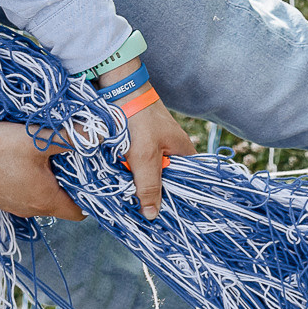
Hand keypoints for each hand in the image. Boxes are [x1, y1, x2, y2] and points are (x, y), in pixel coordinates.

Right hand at [0, 120, 85, 219]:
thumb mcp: (36, 140)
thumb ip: (69, 138)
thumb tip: (97, 134)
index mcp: (45, 201)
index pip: (79, 212)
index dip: (88, 196)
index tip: (91, 175)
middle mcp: (30, 209)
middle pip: (60, 202)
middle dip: (69, 183)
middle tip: (72, 158)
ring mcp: (12, 205)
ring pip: (40, 196)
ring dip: (47, 180)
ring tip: (48, 155)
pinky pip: (22, 192)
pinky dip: (29, 180)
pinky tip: (24, 159)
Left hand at [98, 58, 197, 219]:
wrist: (118, 89)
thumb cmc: (138, 119)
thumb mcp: (145, 156)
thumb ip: (149, 185)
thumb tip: (153, 215)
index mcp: (185, 154)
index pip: (189, 185)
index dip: (178, 202)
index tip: (167, 219)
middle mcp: (174, 152)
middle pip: (167, 182)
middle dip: (154, 195)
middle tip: (142, 212)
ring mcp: (157, 147)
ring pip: (150, 175)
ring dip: (139, 184)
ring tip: (130, 200)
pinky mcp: (140, 144)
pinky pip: (138, 166)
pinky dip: (130, 173)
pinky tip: (121, 182)